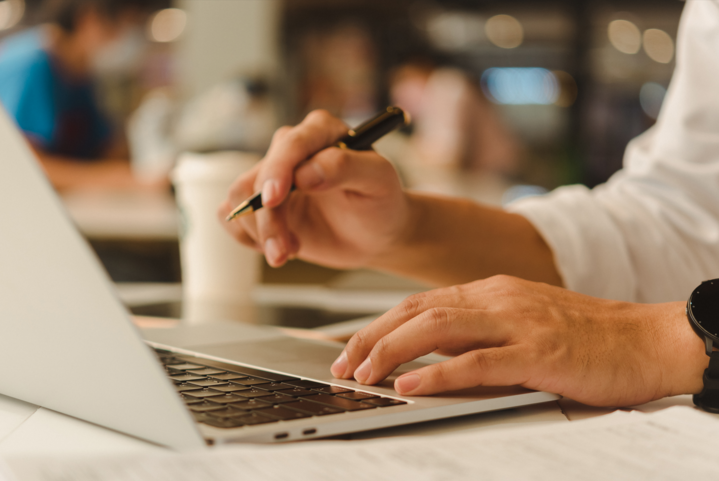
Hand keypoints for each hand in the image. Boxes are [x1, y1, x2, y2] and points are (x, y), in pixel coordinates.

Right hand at [218, 110, 410, 268]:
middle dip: (268, 220)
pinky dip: (249, 237)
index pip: (290, 144)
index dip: (277, 170)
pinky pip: (232, 216)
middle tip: (287, 251)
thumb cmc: (381, 202)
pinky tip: (279, 246)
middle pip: (257, 178)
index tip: (275, 199)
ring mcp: (272, 175)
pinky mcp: (260, 202)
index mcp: (321, 131)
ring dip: (260, 233)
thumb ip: (346, 167)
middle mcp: (291, 149)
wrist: (375, 233)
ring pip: (239, 200)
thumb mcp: (378, 181)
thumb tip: (306, 173)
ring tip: (291, 250)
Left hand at [330, 275, 707, 406]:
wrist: (647, 338)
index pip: (419, 304)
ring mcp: (517, 323)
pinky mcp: (539, 353)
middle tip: (341, 366)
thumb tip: (427, 358)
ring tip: (362, 376)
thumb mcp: (520, 326)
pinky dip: (438, 375)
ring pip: (438, 329)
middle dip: (371, 338)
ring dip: (393, 353)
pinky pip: (478, 361)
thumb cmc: (585, 337)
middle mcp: (497, 299)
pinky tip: (410, 387)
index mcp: (490, 292)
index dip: (378, 326)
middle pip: (417, 311)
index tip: (350, 349)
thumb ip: (476, 335)